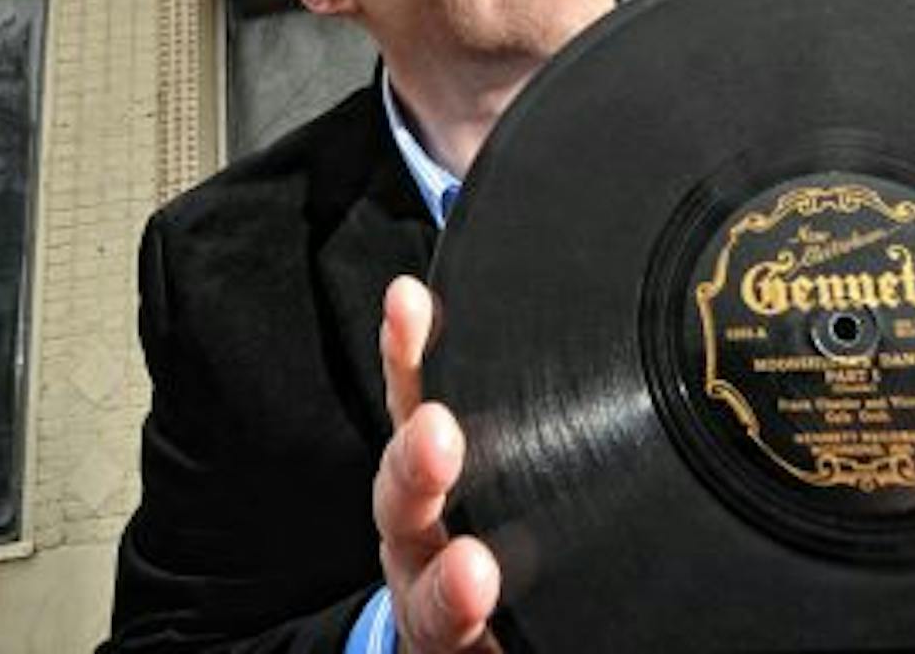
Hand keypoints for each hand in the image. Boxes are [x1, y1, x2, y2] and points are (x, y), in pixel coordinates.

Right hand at [375, 274, 501, 651]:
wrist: (466, 629)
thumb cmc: (493, 524)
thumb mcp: (494, 454)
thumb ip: (510, 400)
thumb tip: (502, 295)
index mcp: (429, 472)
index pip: (413, 400)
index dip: (405, 351)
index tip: (408, 300)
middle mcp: (417, 537)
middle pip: (405, 500)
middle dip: (416, 463)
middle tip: (437, 432)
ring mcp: (432, 606)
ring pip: (431, 599)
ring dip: (449, 583)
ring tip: (474, 571)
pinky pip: (453, 648)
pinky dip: (466, 633)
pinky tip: (487, 616)